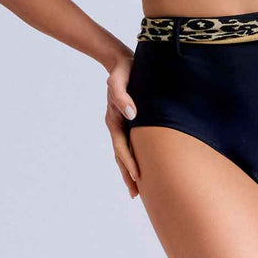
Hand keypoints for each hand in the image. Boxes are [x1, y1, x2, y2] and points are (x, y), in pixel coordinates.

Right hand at [105, 52, 139, 198]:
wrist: (121, 62)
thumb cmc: (124, 70)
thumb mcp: (120, 79)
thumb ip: (123, 95)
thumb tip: (132, 114)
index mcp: (114, 119)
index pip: (122, 147)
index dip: (129, 162)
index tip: (138, 177)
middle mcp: (117, 125)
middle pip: (121, 156)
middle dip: (127, 175)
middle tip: (136, 195)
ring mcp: (122, 125)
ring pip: (125, 153)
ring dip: (129, 170)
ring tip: (137, 190)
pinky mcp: (130, 122)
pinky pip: (131, 144)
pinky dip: (135, 157)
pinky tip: (144, 166)